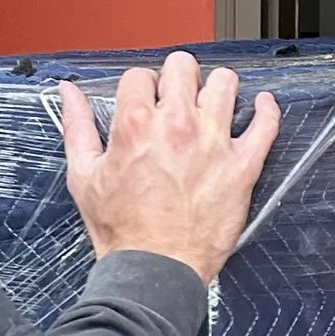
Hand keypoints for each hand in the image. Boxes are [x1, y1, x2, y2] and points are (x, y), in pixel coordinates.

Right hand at [58, 52, 281, 281]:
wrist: (155, 268)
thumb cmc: (121, 230)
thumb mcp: (84, 175)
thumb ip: (76, 127)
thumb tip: (69, 93)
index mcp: (136, 124)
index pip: (140, 75)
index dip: (140, 86)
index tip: (145, 100)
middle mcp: (177, 125)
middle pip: (183, 67)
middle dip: (177, 76)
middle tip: (177, 96)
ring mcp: (214, 143)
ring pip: (225, 83)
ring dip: (217, 86)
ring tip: (213, 101)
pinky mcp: (242, 166)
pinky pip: (265, 124)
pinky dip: (266, 109)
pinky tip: (260, 106)